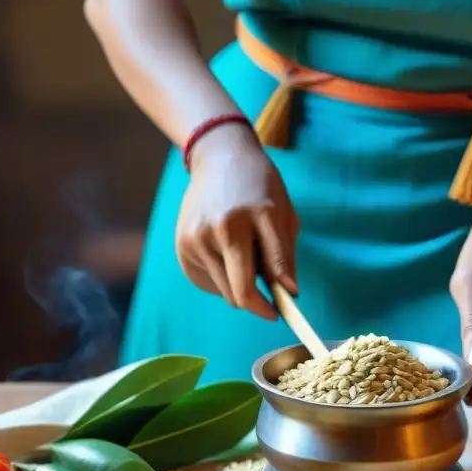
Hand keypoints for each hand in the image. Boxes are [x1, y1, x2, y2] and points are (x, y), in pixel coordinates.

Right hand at [175, 123, 298, 319]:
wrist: (219, 158)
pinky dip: (220, 281)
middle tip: (269, 305)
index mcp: (259, 214)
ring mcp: (198, 236)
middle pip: (240, 292)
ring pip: (224, 291)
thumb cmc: (259, 187)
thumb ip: (285, 256)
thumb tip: (289, 293)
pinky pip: (206, 282)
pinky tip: (227, 257)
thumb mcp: (284, 214)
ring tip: (246, 261)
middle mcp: (224, 226)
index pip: (269, 272)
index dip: (274, 302)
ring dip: (239, 289)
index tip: (281, 312)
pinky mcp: (182, 245)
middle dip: (258, 305)